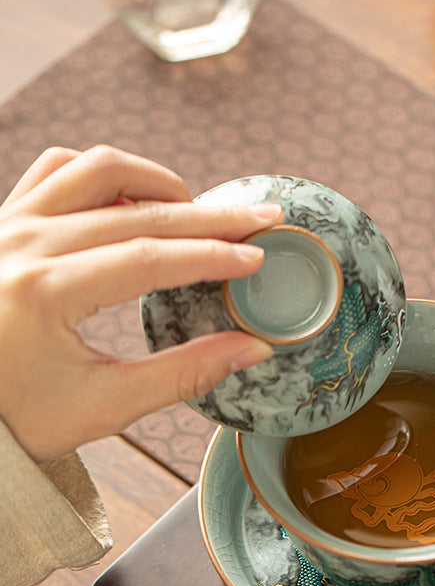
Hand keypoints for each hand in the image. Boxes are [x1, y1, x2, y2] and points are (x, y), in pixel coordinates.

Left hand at [0, 145, 282, 460]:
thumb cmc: (15, 416)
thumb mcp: (104, 406)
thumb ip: (185, 373)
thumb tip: (252, 349)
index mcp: (44, 292)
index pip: (151, 258)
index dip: (214, 255)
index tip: (258, 256)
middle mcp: (22, 244)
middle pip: (136, 209)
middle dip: (208, 215)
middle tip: (258, 219)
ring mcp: (7, 224)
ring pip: (94, 168)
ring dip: (156, 181)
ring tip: (198, 209)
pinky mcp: (2, 220)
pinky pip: (56, 170)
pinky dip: (104, 174)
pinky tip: (134, 200)